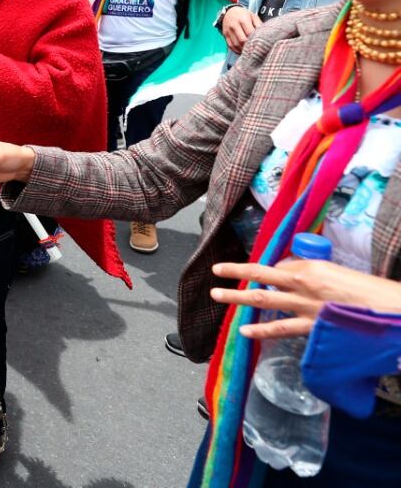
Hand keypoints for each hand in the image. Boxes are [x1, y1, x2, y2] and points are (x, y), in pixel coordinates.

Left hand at [211, 258, 400, 339]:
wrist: (389, 311)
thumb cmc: (369, 291)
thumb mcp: (338, 272)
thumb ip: (314, 275)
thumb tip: (296, 276)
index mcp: (310, 267)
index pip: (279, 267)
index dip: (272, 271)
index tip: (267, 273)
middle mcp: (302, 284)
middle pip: (261, 276)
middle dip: (236, 273)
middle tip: (216, 271)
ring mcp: (303, 307)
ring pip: (263, 300)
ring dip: (237, 298)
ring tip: (216, 296)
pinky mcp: (311, 328)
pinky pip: (280, 329)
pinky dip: (261, 331)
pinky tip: (245, 332)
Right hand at [221, 6, 261, 53]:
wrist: (229, 12)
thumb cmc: (244, 15)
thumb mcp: (253, 16)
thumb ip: (259, 25)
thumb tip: (264, 35)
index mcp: (243, 20)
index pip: (249, 33)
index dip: (255, 39)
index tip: (260, 43)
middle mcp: (234, 25)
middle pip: (242, 40)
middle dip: (249, 46)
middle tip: (255, 49)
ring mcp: (228, 31)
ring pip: (236, 45)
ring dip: (243, 50)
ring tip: (249, 51)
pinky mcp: (225, 35)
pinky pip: (230, 46)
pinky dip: (237, 50)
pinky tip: (242, 51)